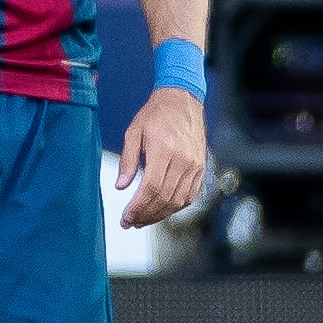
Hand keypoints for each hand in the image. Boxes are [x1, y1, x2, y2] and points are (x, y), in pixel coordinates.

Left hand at [117, 85, 207, 228]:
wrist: (182, 99)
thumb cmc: (156, 114)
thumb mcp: (133, 132)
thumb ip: (127, 161)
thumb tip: (121, 187)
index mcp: (164, 151)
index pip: (151, 188)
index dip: (138, 207)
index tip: (126, 217)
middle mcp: (183, 160)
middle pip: (164, 198)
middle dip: (146, 215)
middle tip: (131, 223)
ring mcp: (195, 165)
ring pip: (178, 201)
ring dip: (160, 215)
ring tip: (143, 220)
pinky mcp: (201, 168)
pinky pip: (190, 195)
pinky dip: (176, 207)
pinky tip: (162, 210)